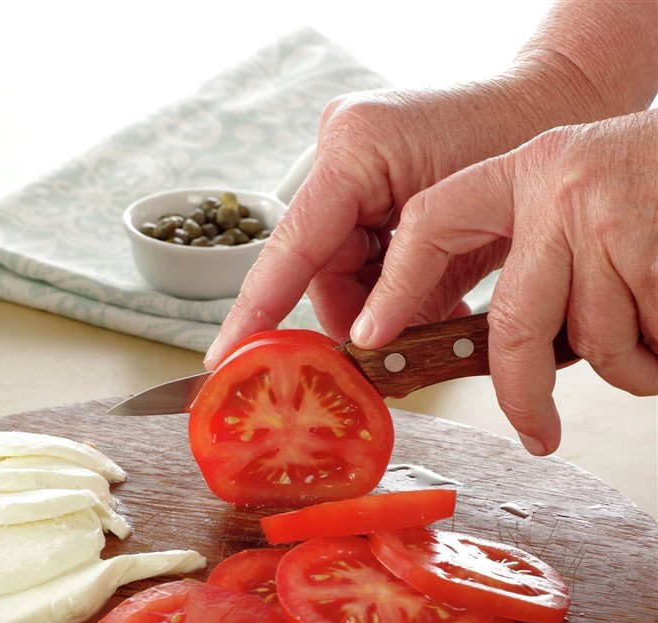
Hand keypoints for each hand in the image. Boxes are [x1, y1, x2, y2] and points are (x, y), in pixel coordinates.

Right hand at [206, 64, 611, 367]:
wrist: (556, 104)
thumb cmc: (517, 149)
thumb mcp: (461, 235)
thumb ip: (407, 291)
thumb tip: (369, 349)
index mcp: (355, 149)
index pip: (292, 249)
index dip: (257, 312)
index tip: (225, 358)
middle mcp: (341, 153)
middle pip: (318, 270)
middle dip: (355, 318)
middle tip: (390, 356)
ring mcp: (350, 165)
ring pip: (341, 271)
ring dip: (381, 306)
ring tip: (434, 316)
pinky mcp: (368, 181)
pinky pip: (362, 255)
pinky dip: (393, 288)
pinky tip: (431, 297)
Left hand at [348, 112, 657, 454]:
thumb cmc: (654, 192)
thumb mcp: (580, 196)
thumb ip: (536, 254)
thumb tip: (495, 352)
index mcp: (526, 171)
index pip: (433, 221)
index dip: (395, 284)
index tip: (368, 335)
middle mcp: (559, 190)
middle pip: (512, 327)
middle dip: (523, 396)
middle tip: (538, 435)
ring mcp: (609, 221)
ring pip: (592, 346)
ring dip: (629, 361)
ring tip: (653, 320)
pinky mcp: (655, 255)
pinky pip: (643, 348)